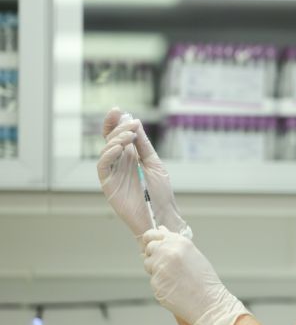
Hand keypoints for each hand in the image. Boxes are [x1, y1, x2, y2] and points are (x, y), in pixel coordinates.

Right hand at [97, 108, 190, 244]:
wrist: (162, 215)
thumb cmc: (161, 193)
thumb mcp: (154, 163)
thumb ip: (143, 145)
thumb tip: (135, 123)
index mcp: (131, 157)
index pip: (118, 135)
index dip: (114, 122)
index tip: (117, 109)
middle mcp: (120, 163)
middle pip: (110, 140)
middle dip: (117, 128)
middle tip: (129, 123)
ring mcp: (113, 174)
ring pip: (105, 151)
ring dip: (116, 140)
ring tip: (129, 135)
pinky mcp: (108, 185)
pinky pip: (103, 167)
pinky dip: (108, 155)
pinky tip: (119, 148)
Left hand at [143, 227, 249, 324]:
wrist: (208, 302)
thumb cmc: (203, 280)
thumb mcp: (192, 254)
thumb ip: (174, 242)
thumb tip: (161, 230)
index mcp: (180, 242)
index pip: (154, 234)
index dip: (151, 240)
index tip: (152, 244)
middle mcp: (168, 251)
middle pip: (149, 248)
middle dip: (154, 255)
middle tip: (169, 266)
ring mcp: (160, 266)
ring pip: (148, 264)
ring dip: (155, 270)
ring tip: (173, 277)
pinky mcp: (155, 282)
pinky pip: (152, 279)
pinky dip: (160, 283)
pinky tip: (173, 287)